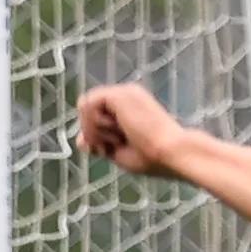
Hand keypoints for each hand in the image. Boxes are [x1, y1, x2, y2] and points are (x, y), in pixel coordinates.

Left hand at [77, 82, 192, 178]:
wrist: (171, 154)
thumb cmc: (154, 159)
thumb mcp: (120, 153)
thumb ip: (100, 144)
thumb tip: (79, 140)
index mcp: (130, 106)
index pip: (95, 113)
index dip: (92, 135)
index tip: (107, 152)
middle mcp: (126, 95)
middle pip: (86, 108)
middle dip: (91, 132)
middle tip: (110, 147)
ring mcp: (124, 92)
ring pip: (85, 104)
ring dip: (93, 129)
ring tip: (116, 139)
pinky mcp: (120, 94)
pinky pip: (89, 103)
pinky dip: (94, 123)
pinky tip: (114, 133)